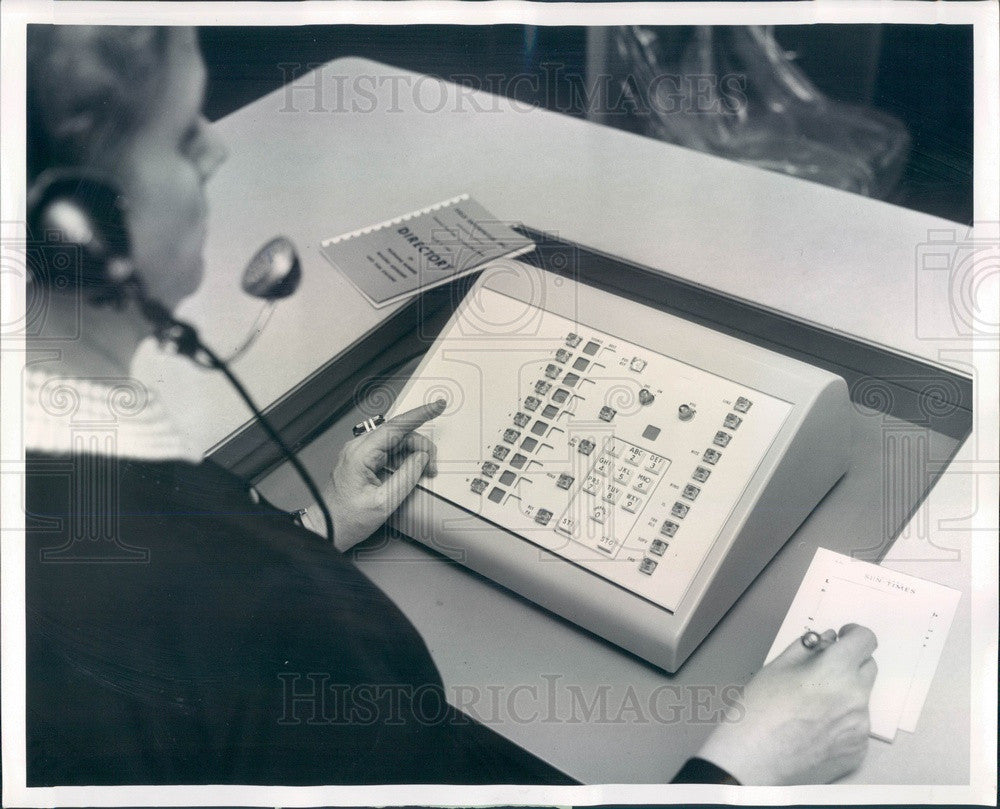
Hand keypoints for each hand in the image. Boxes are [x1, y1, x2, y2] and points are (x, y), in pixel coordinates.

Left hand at [320, 400, 445, 551]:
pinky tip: (411, 471)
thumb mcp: (383, 502)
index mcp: (360, 454)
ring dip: (413, 454)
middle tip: (431, 467)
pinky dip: (404, 459)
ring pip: (395, 442)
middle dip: (420, 446)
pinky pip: (389, 452)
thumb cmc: (346, 518)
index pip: (395, 427)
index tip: (436, 407)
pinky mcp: (363, 461)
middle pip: (398, 434)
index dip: (419, 415)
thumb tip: (421, 458)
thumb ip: (406, 477)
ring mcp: (360, 454)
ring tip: (423, 472)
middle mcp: (358, 449)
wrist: (327, 528)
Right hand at [697, 624, 877, 784]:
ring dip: (843, 694)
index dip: (854, 634)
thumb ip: (807, 648)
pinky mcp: (857, 751)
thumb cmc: (758, 713)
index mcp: (836, 671)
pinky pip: (855, 726)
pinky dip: (840, 722)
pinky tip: (813, 729)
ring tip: (809, 708)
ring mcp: (860, 728)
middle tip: (820, 673)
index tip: (843, 637)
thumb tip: (827, 640)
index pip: (865, 640)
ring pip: (859, 698)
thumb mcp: (777, 667)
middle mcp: (856, 698)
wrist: (752, 762)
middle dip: (848, 664)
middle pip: (867, 667)